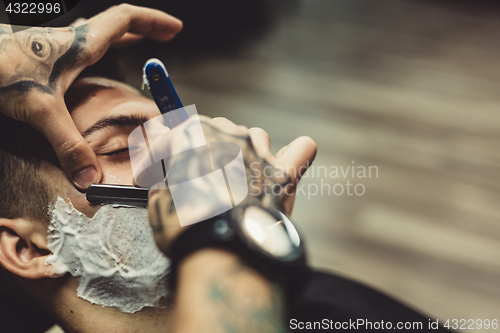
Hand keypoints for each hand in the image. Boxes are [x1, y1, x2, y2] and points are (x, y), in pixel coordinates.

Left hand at [0, 4, 181, 189]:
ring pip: (98, 32)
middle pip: (117, 24)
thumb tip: (90, 178)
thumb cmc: (0, 70)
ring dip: (122, 35)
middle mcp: (71, 39)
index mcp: (80, 44)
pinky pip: (81, 45)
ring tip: (137, 43)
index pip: (125, 20)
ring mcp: (55, 44)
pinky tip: (93, 62)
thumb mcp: (40, 109)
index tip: (175, 29)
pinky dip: (99, 47)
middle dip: (145, 28)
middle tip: (165, 35)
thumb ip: (67, 144)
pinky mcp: (43, 54)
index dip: (153, 22)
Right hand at [147, 116, 316, 254]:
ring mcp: (259, 153)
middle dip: (206, 150)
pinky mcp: (283, 175)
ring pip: (256, 137)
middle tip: (197, 177)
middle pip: (219, 130)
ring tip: (237, 174)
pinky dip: (294, 156)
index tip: (152, 175)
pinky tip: (286, 165)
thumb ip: (162, 188)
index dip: (159, 158)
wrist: (223, 251)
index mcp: (193, 135)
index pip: (173, 139)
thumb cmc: (187, 229)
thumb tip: (163, 188)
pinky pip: (300, 151)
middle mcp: (229, 136)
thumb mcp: (159, 206)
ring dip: (245, 150)